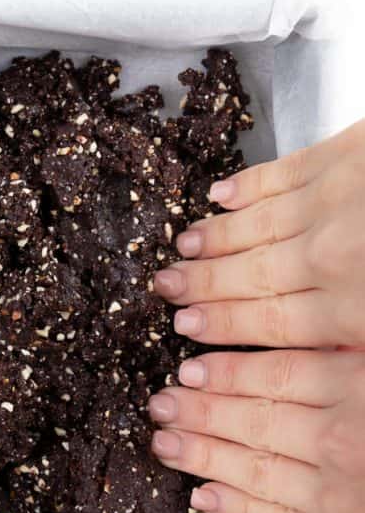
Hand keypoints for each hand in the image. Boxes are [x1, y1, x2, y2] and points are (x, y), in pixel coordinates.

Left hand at [148, 349, 364, 512]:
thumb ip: (352, 360)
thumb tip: (311, 337)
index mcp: (364, 387)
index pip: (279, 372)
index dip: (228, 368)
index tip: (190, 363)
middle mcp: (345, 439)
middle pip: (254, 417)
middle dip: (200, 409)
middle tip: (161, 400)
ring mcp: (338, 495)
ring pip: (251, 466)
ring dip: (200, 453)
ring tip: (165, 441)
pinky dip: (233, 506)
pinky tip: (203, 495)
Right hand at [152, 120, 364, 347]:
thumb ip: (356, 345)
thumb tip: (324, 358)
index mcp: (356, 310)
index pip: (272, 323)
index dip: (222, 327)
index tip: (187, 328)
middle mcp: (332, 256)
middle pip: (253, 276)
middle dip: (201, 284)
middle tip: (166, 287)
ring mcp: (335, 200)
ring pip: (259, 225)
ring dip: (215, 237)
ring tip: (183, 246)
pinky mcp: (347, 153)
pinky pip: (282, 173)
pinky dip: (248, 184)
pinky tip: (222, 193)